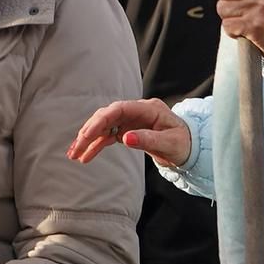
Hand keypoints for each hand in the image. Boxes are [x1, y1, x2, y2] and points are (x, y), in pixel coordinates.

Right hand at [67, 99, 191, 167]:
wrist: (189, 147)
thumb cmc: (183, 143)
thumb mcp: (170, 143)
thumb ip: (148, 139)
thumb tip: (125, 138)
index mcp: (148, 109)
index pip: (118, 109)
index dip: (101, 119)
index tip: (88, 134)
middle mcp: (135, 112)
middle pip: (106, 116)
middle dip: (89, 131)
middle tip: (76, 147)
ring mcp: (129, 121)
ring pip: (103, 126)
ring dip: (87, 139)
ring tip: (74, 154)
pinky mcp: (126, 131)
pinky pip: (106, 136)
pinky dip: (95, 145)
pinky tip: (84, 155)